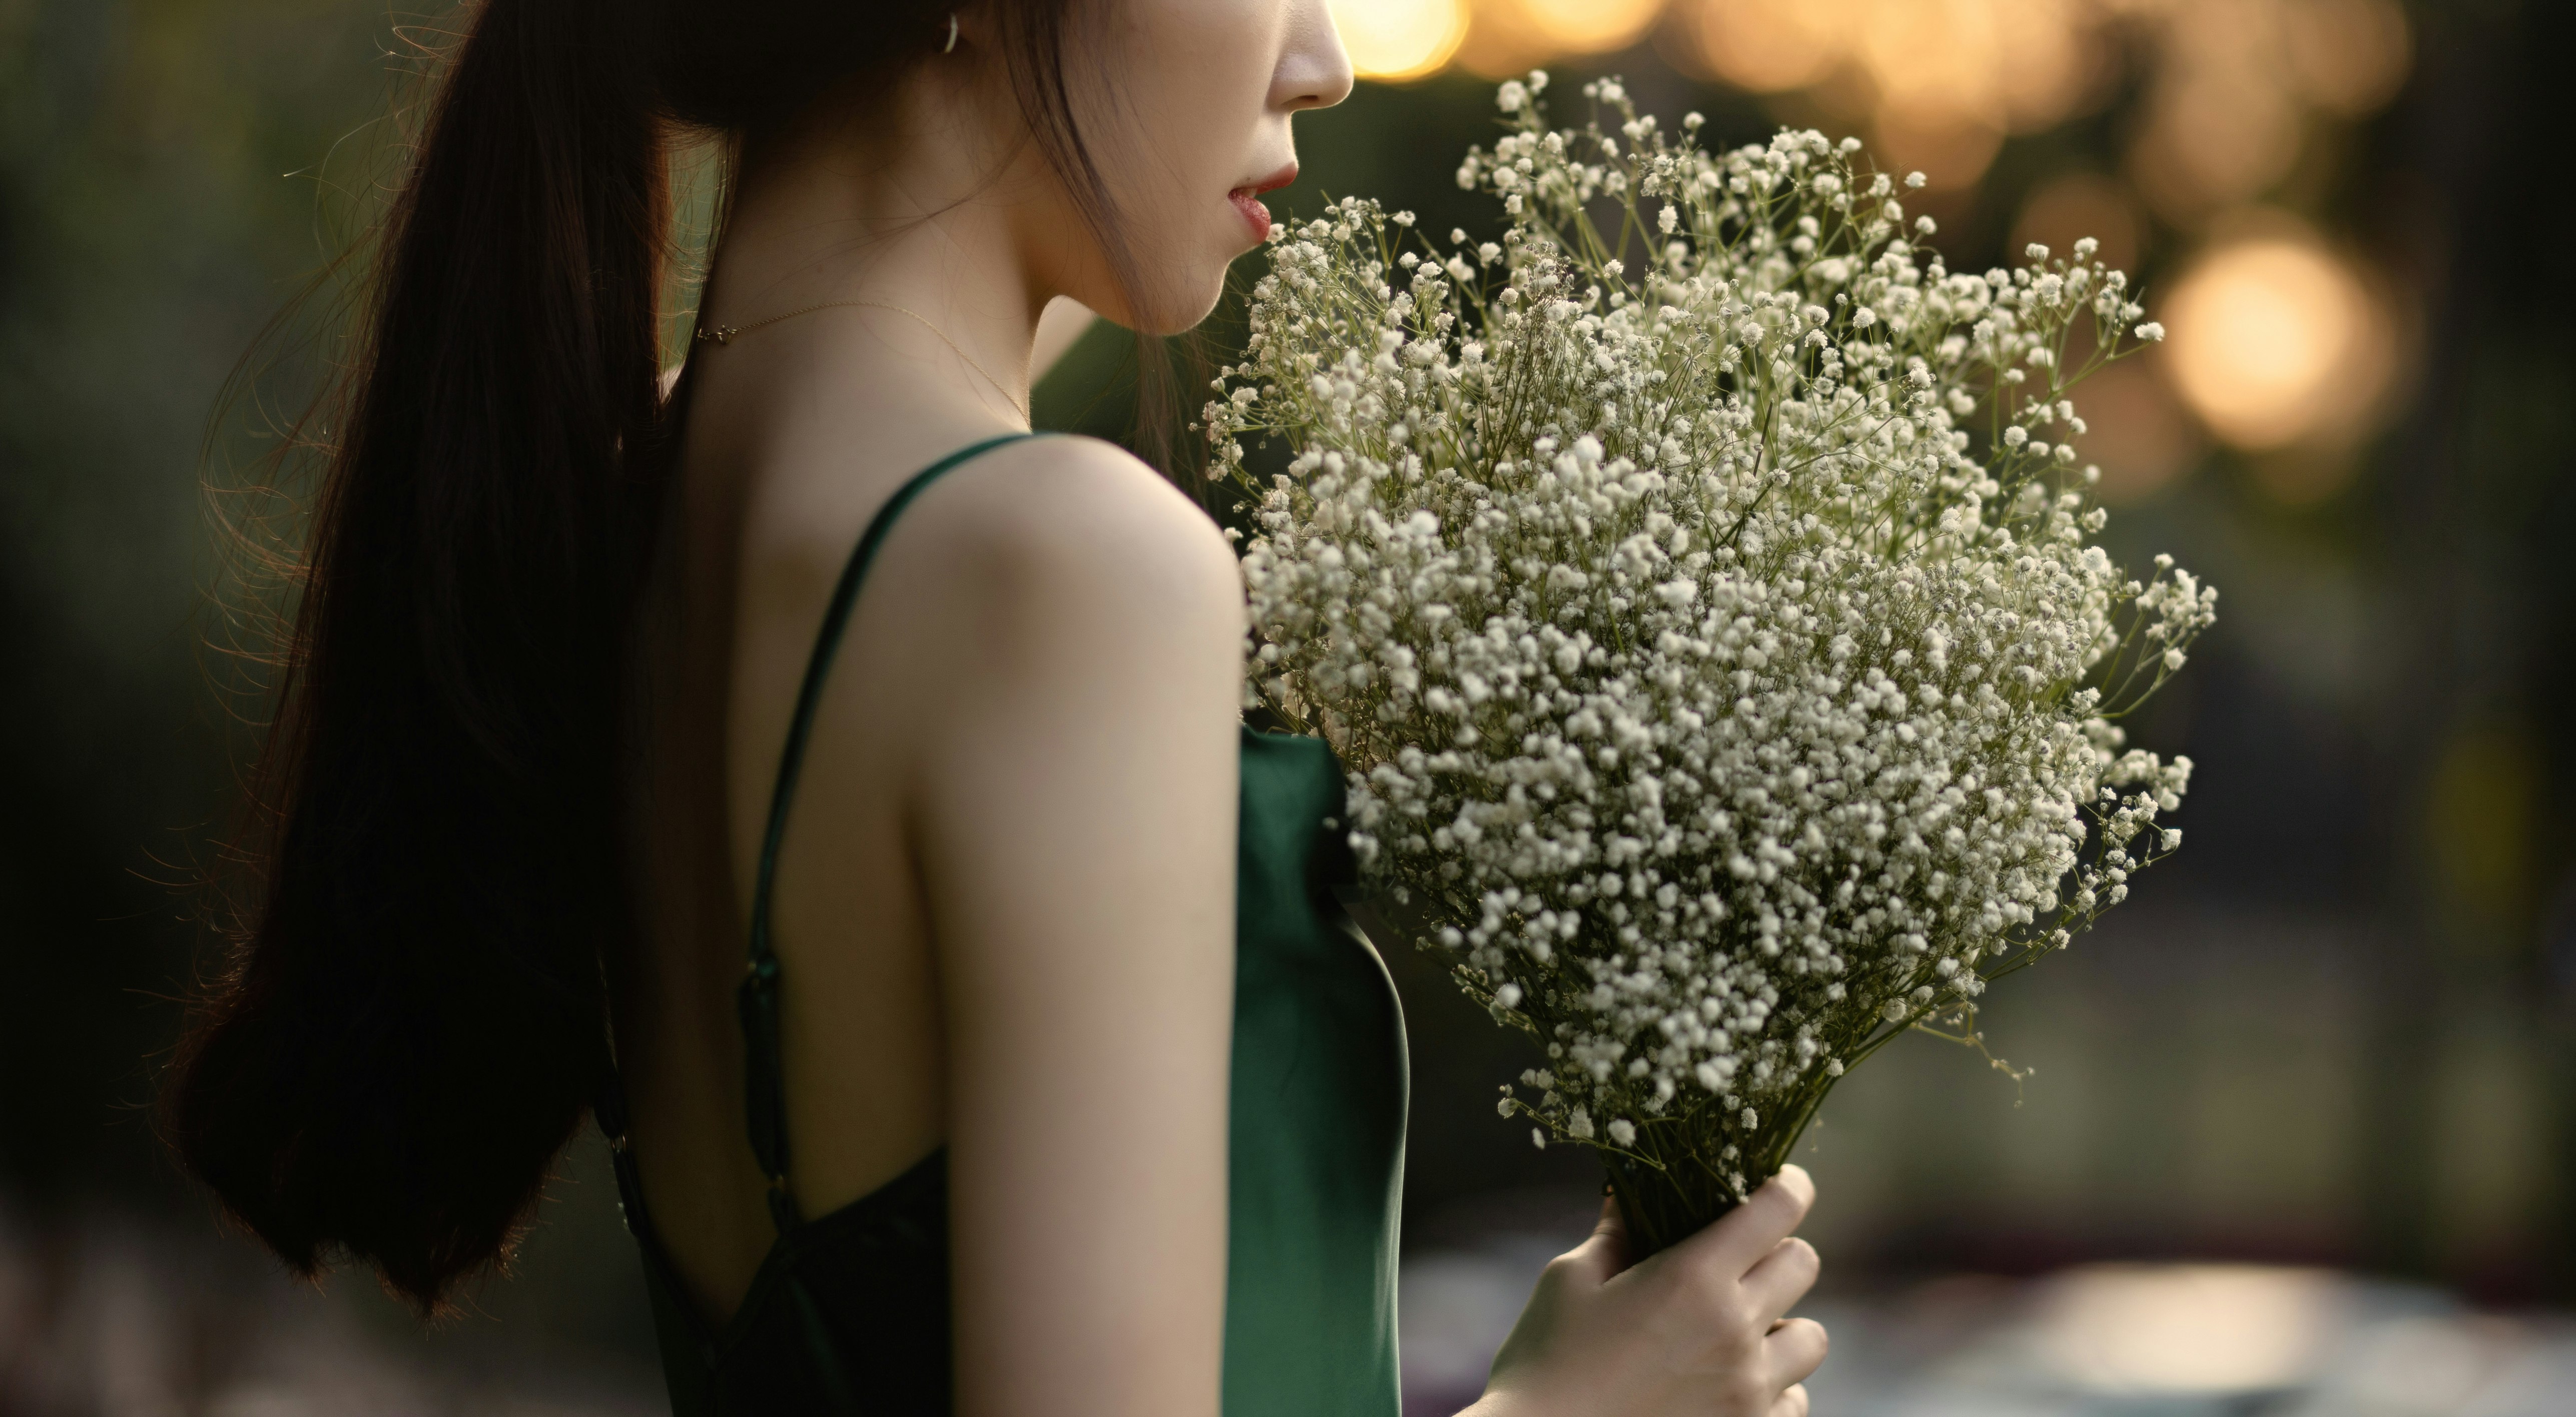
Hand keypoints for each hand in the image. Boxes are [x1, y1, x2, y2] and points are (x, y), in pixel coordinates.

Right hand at [1463, 1166, 1827, 1416]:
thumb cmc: (1545, 1361)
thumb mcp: (1572, 1281)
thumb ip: (1617, 1232)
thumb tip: (1632, 1192)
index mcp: (1694, 1278)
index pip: (1779, 1208)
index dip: (1786, 1184)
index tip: (1775, 1181)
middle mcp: (1735, 1331)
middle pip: (1803, 1263)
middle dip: (1775, 1251)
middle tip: (1737, 1260)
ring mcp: (1749, 1391)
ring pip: (1812, 1337)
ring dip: (1782, 1325)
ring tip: (1736, 1331)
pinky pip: (1795, 1399)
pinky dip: (1774, 1387)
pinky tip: (1729, 1384)